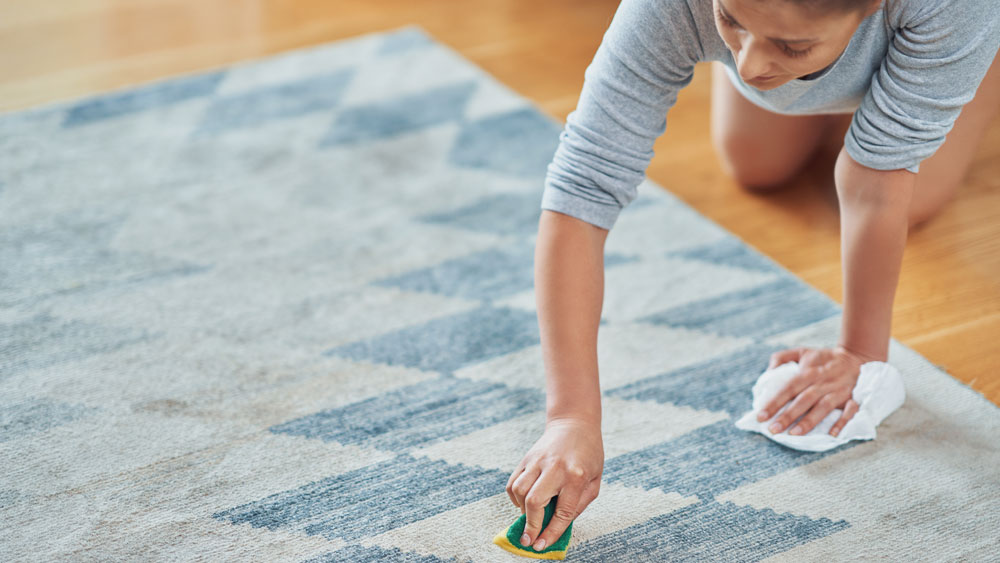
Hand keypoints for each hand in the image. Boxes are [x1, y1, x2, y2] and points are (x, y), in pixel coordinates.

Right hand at [505, 417, 602, 551]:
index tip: (540, 546)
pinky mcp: (526, 458)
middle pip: (534, 501)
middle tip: (528, 538)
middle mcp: (555, 468)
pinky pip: (513, 483)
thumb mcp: (594, 482)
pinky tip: (524, 502)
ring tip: (530, 515)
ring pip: (519, 491)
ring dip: (522, 510)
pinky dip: (515, 497)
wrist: (575, 424)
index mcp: (576, 476)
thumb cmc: (589, 455)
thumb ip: (578, 505)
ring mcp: (537, 461)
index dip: (550, 533)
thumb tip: (558, 528)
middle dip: (530, 525)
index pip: (562, 512)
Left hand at [756, 346, 877, 436]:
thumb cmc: (824, 358)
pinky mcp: (853, 398)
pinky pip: (849, 411)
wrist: (856, 356)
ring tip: (794, 434)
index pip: (788, 388)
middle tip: (773, 430)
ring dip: (809, 421)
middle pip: (803, 400)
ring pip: (823, 407)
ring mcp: (838, 391)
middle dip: (787, 416)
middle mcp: (822, 382)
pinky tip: (832, 434)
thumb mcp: (802, 352)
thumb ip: (782, 358)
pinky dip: (842, 422)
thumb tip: (769, 371)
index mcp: (808, 372)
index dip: (774, 402)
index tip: (760, 416)